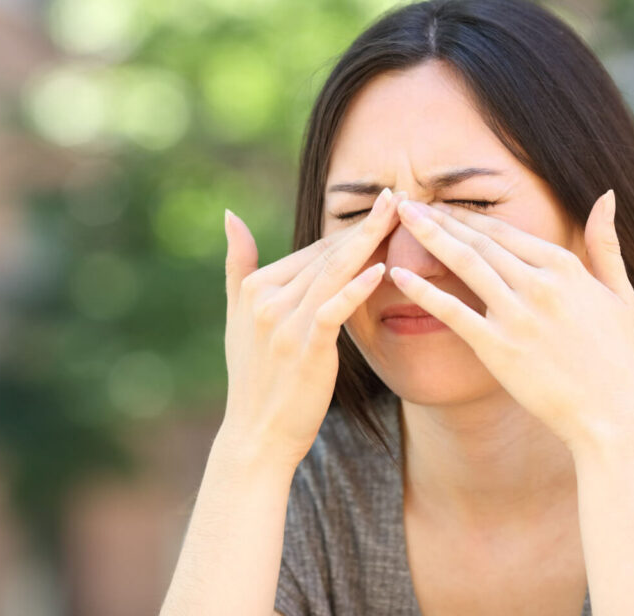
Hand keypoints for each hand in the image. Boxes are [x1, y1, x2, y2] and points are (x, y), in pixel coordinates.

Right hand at [221, 187, 402, 466]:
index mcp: (255, 287)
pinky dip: (357, 288)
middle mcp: (266, 299)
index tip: (384, 210)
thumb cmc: (254, 378)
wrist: (256, 435)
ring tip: (399, 214)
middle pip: (326, 255)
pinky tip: (382, 270)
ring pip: (334, 272)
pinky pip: (334, 310)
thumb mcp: (238, 317)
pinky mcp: (305, 348)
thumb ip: (237, 265)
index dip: (350, 231)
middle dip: (365, 227)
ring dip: (368, 241)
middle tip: (402, 199)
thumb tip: (231, 215)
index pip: (313, 250)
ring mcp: (284, 323)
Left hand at [389, 190, 633, 450]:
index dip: (467, 216)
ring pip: (464, 264)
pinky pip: (452, 312)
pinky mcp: (497, 347)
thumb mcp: (620, 293)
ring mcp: (516, 315)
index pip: (504, 232)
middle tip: (407, 203)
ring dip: (428, 237)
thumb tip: (607, 195)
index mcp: (564, 266)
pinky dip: (424, 291)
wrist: (609, 414)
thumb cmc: (617, 357)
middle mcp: (538, 283)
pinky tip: (398, 275)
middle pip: (479, 242)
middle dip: (440, 219)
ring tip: (401, 220)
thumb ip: (607, 243)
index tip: (441, 206)